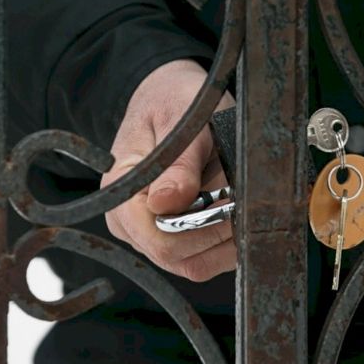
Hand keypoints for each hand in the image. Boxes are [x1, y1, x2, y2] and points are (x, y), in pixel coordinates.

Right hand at [100, 59, 235, 281]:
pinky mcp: (171, 239)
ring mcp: (148, 235)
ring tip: (239, 201)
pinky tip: (236, 213)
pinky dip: (227, 242)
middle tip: (242, 197)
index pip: (158, 237)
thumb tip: (166, 204)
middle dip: (218, 231)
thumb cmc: (176, 103)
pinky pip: (202, 259)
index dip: (202, 228)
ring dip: (226, 239)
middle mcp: (128, 222)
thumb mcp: (181, 121)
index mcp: (121, 191)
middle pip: (178, 256)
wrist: (172, 100)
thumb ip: (178, 164)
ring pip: (194, 264)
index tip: (230, 199)